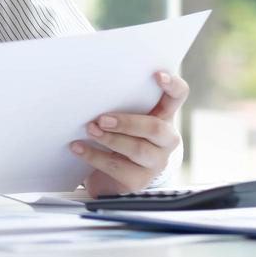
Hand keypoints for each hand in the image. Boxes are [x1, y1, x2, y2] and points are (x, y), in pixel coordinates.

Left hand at [70, 71, 190, 196]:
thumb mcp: (120, 118)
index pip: (178, 96)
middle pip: (155, 128)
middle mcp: (165, 139)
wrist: (107, 177)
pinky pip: (117, 168)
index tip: (157, 75)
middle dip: (127, 122)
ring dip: (110, 139)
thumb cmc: (115, 136)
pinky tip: (77, 147)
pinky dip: (94, 156)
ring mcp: (155, 162)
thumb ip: (117, 103)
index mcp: (163, 116)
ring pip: (138, 149)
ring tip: (90, 130)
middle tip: (102, 119)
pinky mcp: (138, 181)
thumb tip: (91, 86)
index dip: (172, 85)